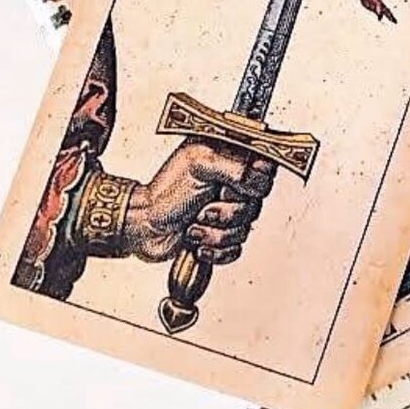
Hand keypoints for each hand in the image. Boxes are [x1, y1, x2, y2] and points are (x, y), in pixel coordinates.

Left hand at [122, 139, 275, 263]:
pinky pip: (236, 249)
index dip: (254, 181)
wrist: (143, 225)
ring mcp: (229, 211)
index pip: (267, 167)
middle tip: (205, 206)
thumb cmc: (164, 192)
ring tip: (195, 223)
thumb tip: (259, 173)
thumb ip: (235, 166)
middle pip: (258, 203)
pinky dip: (215, 249)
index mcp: (232, 160)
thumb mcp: (199, 165)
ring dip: (216, 231)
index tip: (233, 187)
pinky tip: (197, 240)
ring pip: (246, 228)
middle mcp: (234, 185)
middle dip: (228, 211)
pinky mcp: (223, 235)